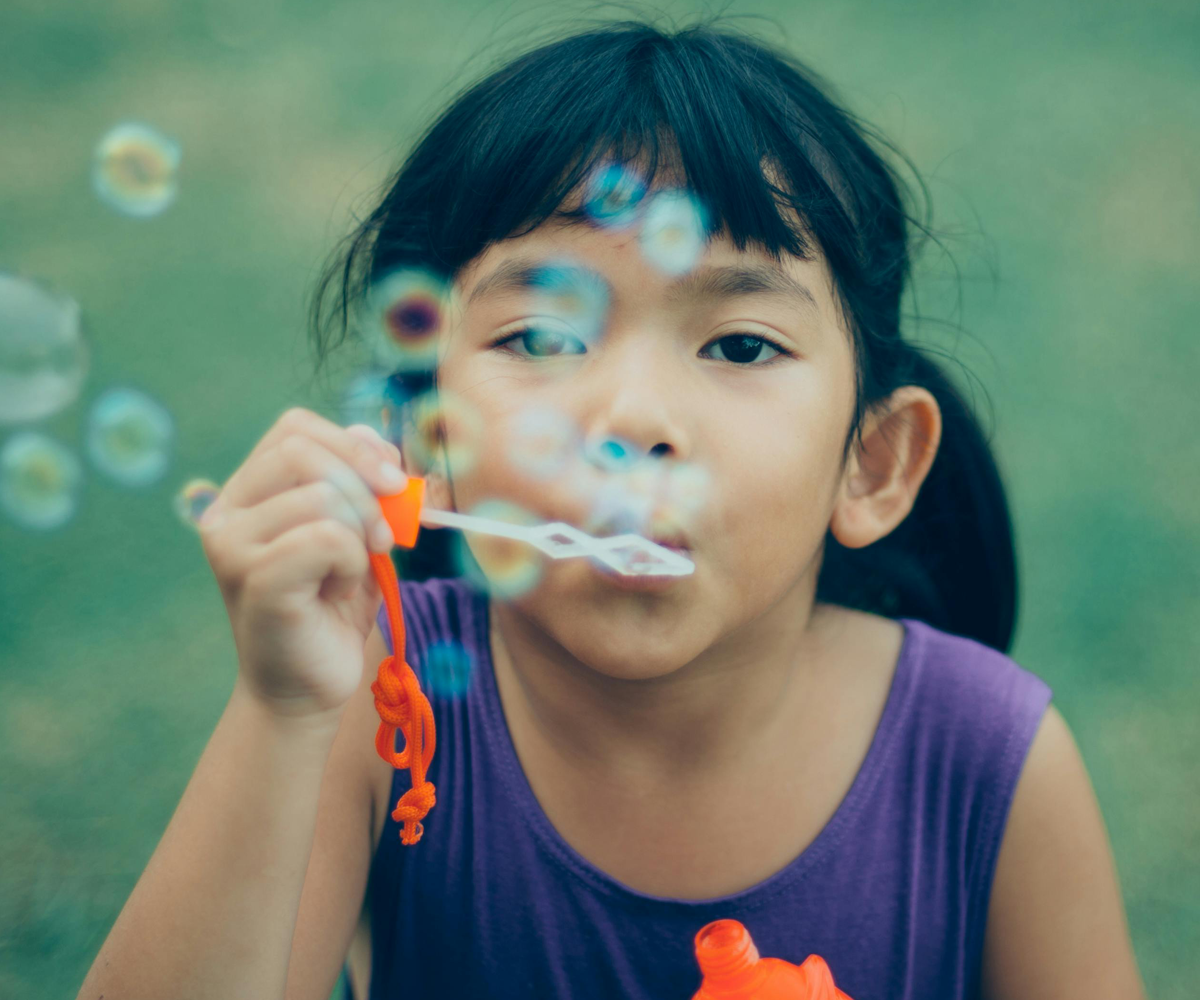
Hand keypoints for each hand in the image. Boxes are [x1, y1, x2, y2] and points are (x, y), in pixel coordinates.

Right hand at [197, 407, 407, 718]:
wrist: (308, 686)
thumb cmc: (332, 608)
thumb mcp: (359, 534)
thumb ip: (367, 484)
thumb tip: (376, 439)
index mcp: (247, 491)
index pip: (295, 429)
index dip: (351, 444)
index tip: (393, 480)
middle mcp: (226, 512)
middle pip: (303, 452)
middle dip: (364, 485)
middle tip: (383, 536)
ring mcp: (231, 545)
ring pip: (322, 497)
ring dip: (360, 535)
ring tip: (349, 574)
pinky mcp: (253, 579)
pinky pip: (326, 538)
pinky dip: (351, 563)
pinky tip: (338, 592)